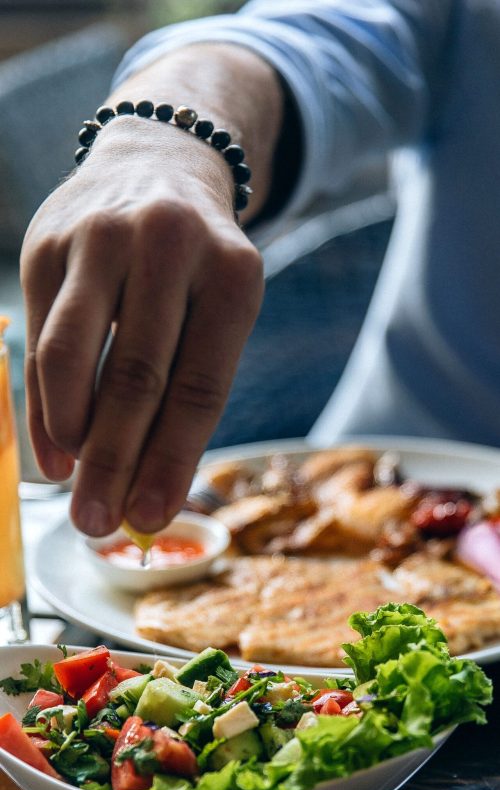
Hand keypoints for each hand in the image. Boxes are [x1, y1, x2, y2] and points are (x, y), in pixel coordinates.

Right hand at [20, 118, 263, 535]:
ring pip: (72, 354)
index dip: (171, 461)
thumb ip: (188, 394)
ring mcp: (101, 236)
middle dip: (113, 462)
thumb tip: (148, 493)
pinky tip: (53, 452)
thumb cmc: (196, 269)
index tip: (148, 517)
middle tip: (97, 524)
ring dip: (70, 434)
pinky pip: (38, 337)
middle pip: (136, 377)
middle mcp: (168, 244)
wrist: (159, 164)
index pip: (201, 387)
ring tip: (74, 486)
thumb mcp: (218, 314)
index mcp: (232, 272)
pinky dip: (42, 404)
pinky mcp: (46, 240)